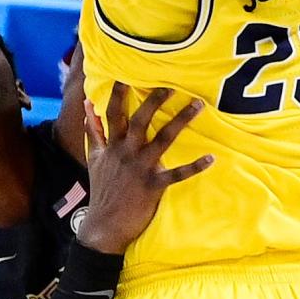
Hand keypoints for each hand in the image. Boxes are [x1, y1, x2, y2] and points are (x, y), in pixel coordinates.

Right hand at [78, 83, 212, 255]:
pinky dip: (195, 167)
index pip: (114, 113)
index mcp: (112, 145)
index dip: (118, 92)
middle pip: (141, 120)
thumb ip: (94, 130)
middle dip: (155, 100)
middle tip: (171, 84)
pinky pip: (177, 174)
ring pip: (163, 140)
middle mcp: (126, 153)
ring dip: (181, 121)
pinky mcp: (153, 186)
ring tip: (197, 104)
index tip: (126, 73)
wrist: (104, 225)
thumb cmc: (102, 189)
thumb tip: (88, 104)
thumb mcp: (94, 158)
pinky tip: (211, 158)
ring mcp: (140, 169)